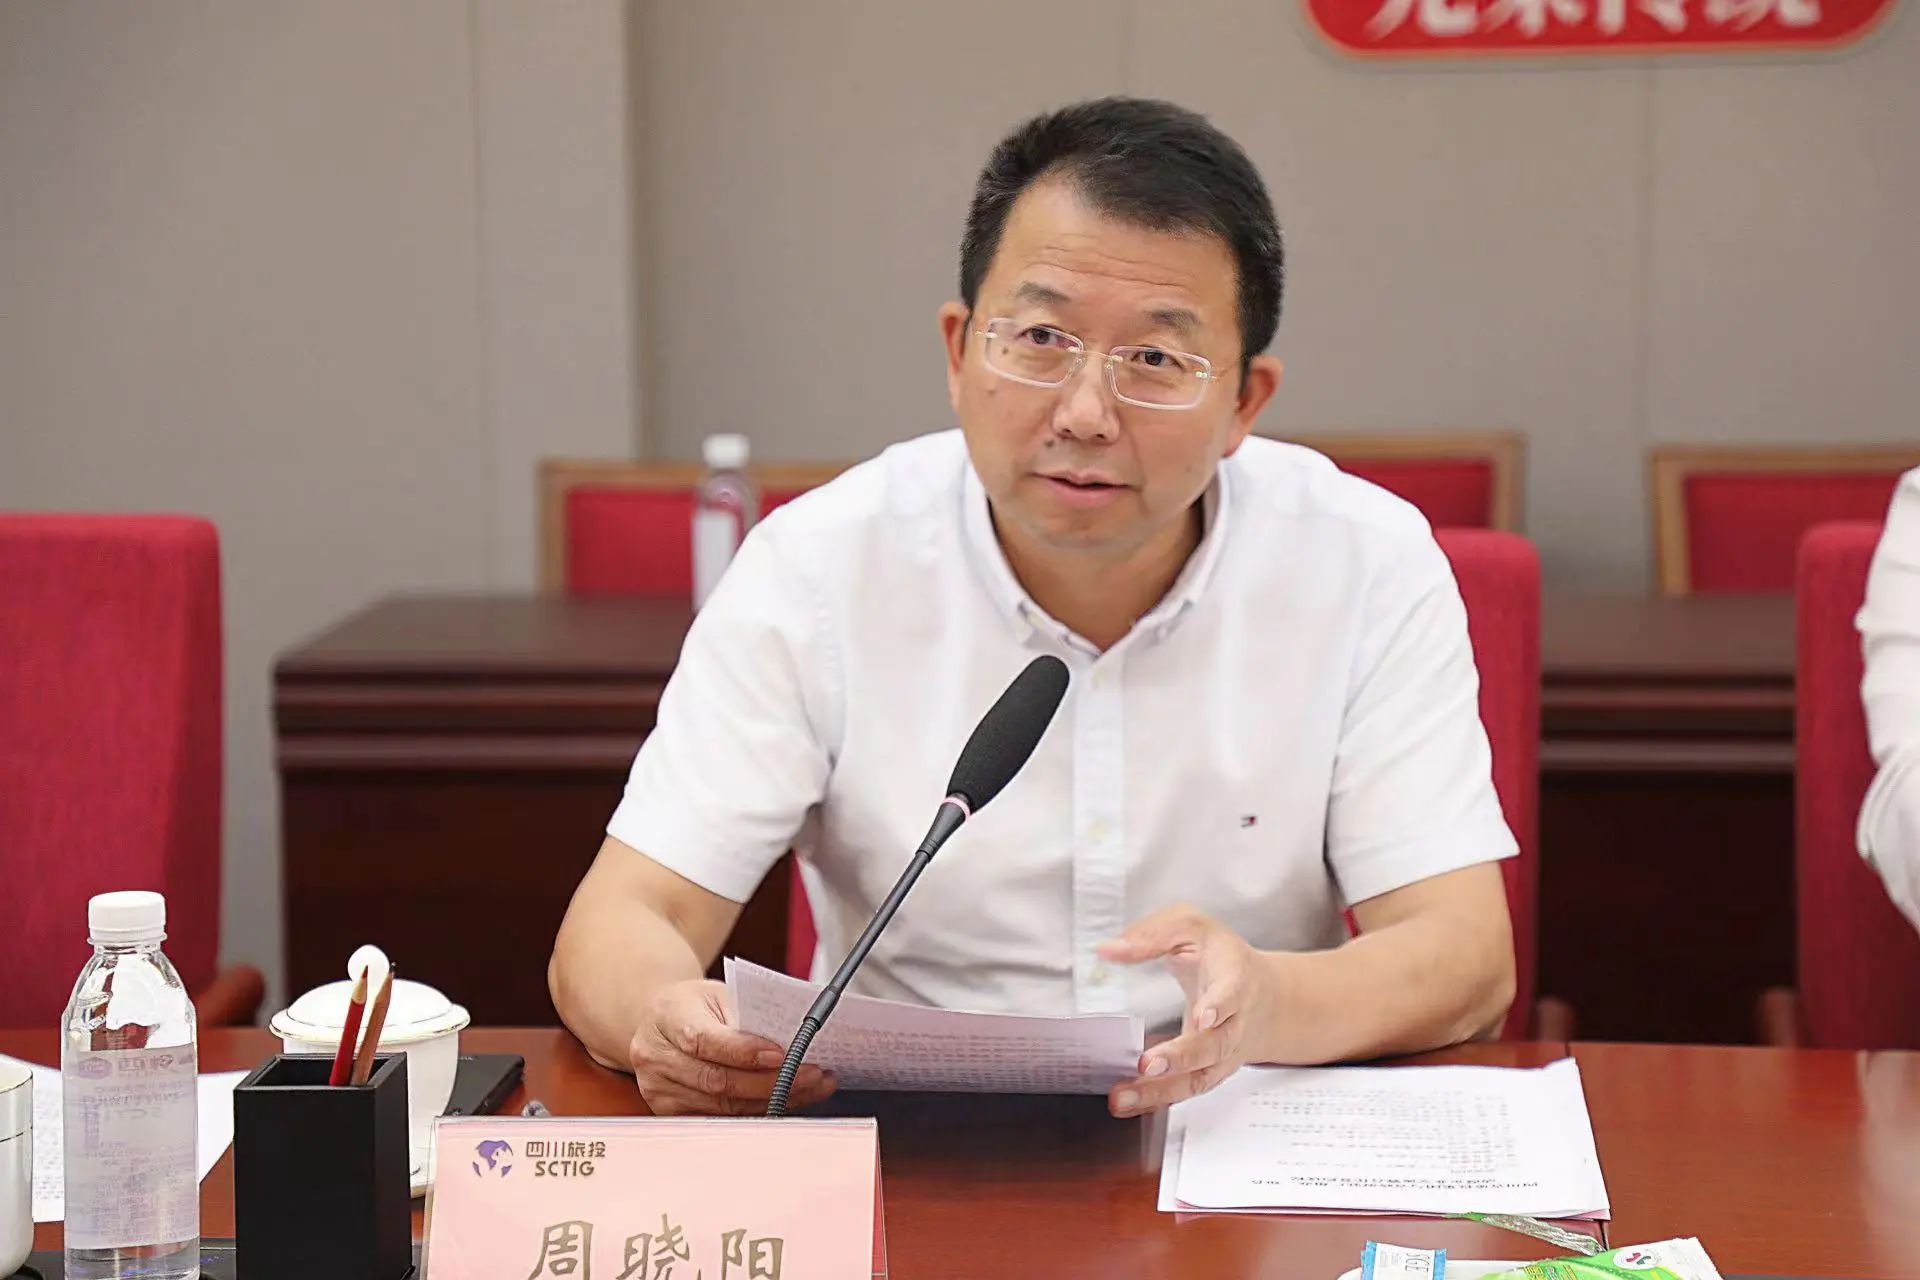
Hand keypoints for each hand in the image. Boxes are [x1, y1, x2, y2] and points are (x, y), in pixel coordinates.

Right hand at [628, 979, 836, 1115]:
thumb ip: (749, 1015)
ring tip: (809, 1087)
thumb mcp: (718, 993)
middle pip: (716, 1080)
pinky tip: (785, 1100)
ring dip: (771, 1100)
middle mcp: (656, 1056)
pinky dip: (757, 1111)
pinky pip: (720, 1120)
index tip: (782, 1054)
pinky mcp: (669, 1112)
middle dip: (770, 1081)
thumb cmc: (695, 1005)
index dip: (744, 1051)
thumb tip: (794, 1040)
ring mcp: (659, 1090)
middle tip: (811, 1074)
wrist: (660, 1021)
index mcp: (667, 1015)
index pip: (704, 1040)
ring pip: (722, 1106)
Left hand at [1096, 905, 1275, 1117]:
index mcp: (1235, 979)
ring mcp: (1224, 1053)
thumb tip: (1109, 950)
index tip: (1202, 1018)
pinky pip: (1185, 1089)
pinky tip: (1125, 1102)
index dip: (1219, 1006)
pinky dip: (1156, 1099)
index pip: (1232, 994)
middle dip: (1182, 1058)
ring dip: (1161, 1090)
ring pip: (1200, 1077)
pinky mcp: (1209, 1071)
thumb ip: (1152, 935)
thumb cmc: (1220, 956)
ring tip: (1122, 1096)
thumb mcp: (1191, 927)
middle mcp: (1234, 1022)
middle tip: (1146, 1065)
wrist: (1263, 994)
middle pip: (1215, 1046)